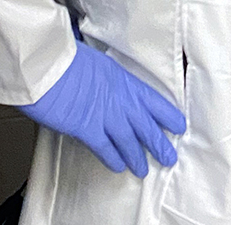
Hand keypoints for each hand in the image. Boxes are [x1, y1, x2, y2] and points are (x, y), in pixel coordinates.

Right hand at [18, 40, 185, 177]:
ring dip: (137, 156)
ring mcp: (105, 115)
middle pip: (146, 125)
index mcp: (126, 81)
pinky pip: (104, 147)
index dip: (168, 116)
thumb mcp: (102, 65)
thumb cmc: (72, 60)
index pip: (155, 101)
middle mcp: (121, 100)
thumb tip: (112, 85)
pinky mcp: (87, 128)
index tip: (179, 126)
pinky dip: (112, 158)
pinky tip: (119, 167)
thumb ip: (111, 80)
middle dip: (159, 143)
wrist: (51, 67)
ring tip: (143, 169)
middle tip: (169, 157)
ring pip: (128, 140)